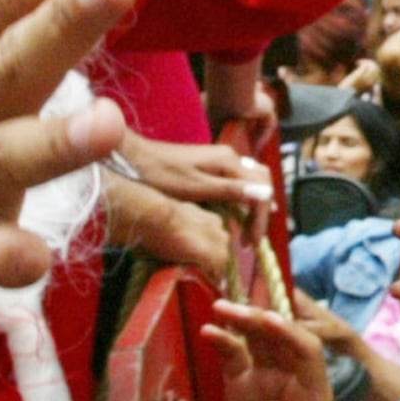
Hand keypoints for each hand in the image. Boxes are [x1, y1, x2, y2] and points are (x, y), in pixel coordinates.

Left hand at [103, 132, 265, 270]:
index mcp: (228, 161)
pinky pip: (238, 184)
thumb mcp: (195, 188)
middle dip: (261, 213)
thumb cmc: (161, 175)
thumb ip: (230, 190)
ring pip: (251, 183)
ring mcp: (221, 161)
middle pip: (262, 183)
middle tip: (251, 240)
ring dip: (253, 208)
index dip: (261, 218)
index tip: (253, 242)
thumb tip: (265, 195)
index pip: (261, 189)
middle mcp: (230, 158)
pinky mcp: (212, 166)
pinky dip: (242, 202)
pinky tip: (236, 218)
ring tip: (246, 233)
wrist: (134, 158)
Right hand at [199, 299, 331, 400]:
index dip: (291, 333)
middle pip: (279, 338)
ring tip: (219, 308)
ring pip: (256, 340)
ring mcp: (266, 377)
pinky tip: (209, 331)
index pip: (308, 351)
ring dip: (240, 321)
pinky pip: (233, 357)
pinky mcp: (241, 384)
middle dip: (260, 320)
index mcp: (314, 389)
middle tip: (236, 309)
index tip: (270, 321)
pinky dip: (223, 342)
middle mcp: (292, 376)